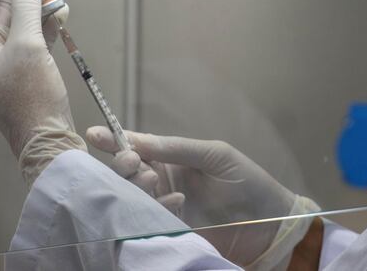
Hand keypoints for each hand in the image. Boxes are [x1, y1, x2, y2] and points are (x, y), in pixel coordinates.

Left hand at [0, 0, 74, 157]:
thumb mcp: (29, 47)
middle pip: (6, 5)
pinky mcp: (27, 68)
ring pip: (24, 19)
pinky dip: (48, 20)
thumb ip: (29, 8)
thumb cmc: (33, 97)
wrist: (48, 142)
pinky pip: (35, 35)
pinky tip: (62, 6)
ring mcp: (7, 61)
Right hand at [87, 127, 319, 268]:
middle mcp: (163, 183)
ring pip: (132, 196)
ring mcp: (164, 208)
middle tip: (133, 161)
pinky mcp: (169, 231)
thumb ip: (177, 148)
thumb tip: (137, 140)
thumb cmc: (248, 183)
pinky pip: (147, 220)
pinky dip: (155, 209)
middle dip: (123, 164)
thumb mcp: (215, 156)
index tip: (95, 134)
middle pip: (127, 172)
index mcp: (173, 159)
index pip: (137, 147)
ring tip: (153, 179)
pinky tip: (177, 202)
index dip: (114, 140)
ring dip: (136, 185)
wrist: (271, 222)